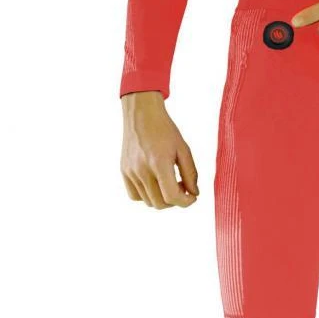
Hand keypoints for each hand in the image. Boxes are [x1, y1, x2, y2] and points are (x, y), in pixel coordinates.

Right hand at [120, 91, 198, 208]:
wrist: (142, 114)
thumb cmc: (165, 130)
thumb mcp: (184, 149)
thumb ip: (191, 174)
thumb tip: (194, 194)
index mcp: (159, 163)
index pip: (172, 197)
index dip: (186, 202)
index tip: (193, 197)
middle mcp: (142, 170)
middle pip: (160, 204)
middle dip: (175, 201)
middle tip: (182, 187)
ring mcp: (130, 172)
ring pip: (148, 202)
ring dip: (162, 199)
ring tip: (170, 183)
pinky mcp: (124, 171)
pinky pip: (135, 196)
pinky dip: (147, 196)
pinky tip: (156, 184)